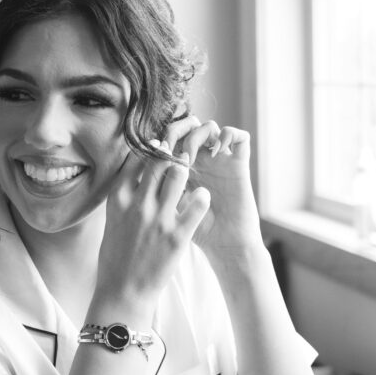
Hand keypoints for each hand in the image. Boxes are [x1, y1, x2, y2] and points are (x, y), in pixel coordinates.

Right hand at [95, 145, 210, 316]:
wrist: (124, 291)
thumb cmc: (116, 257)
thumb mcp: (113, 220)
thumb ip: (125, 195)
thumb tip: (136, 172)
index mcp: (118, 199)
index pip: (135, 158)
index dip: (149, 148)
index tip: (158, 147)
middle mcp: (138, 204)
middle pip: (159, 161)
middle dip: (170, 154)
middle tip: (179, 155)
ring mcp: (159, 219)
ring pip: (179, 174)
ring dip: (185, 171)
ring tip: (189, 175)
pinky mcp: (178, 235)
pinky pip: (198, 203)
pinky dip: (202, 197)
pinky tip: (201, 199)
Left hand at [162, 117, 262, 255]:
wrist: (227, 247)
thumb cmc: (197, 232)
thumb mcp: (171, 209)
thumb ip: (158, 190)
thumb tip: (134, 173)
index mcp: (185, 168)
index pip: (172, 138)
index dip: (161, 138)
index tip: (152, 147)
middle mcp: (203, 160)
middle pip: (189, 127)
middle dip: (177, 131)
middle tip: (168, 145)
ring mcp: (222, 161)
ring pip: (211, 127)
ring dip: (198, 134)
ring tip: (191, 152)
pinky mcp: (241, 165)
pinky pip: (240, 138)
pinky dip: (229, 135)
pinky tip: (218, 148)